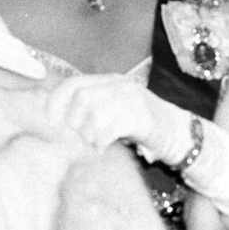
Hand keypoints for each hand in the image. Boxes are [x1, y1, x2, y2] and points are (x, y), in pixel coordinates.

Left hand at [46, 74, 191, 162]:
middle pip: (81, 97)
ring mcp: (132, 98)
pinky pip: (110, 127)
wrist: (178, 133)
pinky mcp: (142, 116)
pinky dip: (101, 141)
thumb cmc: (139, 126)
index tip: (50, 122)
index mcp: (110, 81)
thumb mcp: (113, 111)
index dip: (56, 102)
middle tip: (78, 139)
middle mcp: (120, 85)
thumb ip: (90, 109)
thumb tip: (56, 121)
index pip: (73, 84)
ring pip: (94, 113)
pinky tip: (102, 148)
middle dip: (73, 122)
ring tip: (93, 144)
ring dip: (88, 134)